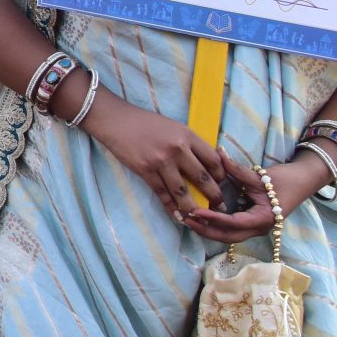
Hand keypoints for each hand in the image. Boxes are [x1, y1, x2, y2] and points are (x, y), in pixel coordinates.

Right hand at [81, 97, 224, 216]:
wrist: (116, 120)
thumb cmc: (145, 122)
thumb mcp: (173, 127)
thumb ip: (189, 144)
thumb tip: (204, 164)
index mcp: (188, 135)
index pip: (214, 160)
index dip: (221, 176)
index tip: (221, 184)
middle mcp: (178, 148)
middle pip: (203, 178)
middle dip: (214, 196)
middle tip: (219, 206)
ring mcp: (161, 161)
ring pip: (183, 192)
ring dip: (193, 207)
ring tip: (200, 216)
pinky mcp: (145, 170)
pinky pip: (162, 194)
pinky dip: (171, 207)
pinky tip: (177, 216)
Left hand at [183, 154, 331, 245]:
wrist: (304, 181)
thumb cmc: (285, 179)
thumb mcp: (260, 175)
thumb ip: (236, 168)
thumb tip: (218, 152)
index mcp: (262, 219)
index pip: (233, 223)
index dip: (212, 218)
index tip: (195, 211)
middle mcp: (258, 228)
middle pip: (227, 236)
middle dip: (205, 230)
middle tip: (185, 218)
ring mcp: (255, 228)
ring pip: (228, 235)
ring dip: (208, 229)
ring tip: (188, 218)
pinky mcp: (251, 224)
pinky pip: (231, 229)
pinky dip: (215, 225)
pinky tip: (200, 216)